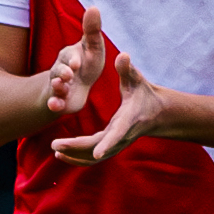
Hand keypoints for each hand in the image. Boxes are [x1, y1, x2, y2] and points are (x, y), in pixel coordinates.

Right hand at [37, 8, 112, 125]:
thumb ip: (92, 30)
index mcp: (69, 56)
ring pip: (55, 86)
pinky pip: (53, 102)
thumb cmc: (86, 64)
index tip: (77, 62)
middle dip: (63, 72)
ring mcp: (58, 85)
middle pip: (58, 70)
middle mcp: (60, 70)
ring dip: (58, 87)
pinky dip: (53, 104)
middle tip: (69, 75)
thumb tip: (93, 6)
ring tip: (62, 88)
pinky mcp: (58, 100)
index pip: (69, 55)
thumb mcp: (92, 48)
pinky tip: (55, 106)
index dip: (72, 58)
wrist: (75, 86)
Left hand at [52, 69, 180, 166]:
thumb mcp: (137, 80)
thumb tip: (123, 55)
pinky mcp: (112, 147)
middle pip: (98, 148)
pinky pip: (93, 158)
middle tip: (55, 144)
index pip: (117, 134)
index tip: (97, 153)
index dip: (108, 144)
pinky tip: (62, 155)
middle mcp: (122, 136)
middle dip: (76, 148)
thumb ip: (127, 69)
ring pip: (94, 157)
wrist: (158, 113)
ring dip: (74, 156)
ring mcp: (117, 144)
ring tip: (56, 151)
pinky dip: (78, 158)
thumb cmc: (145, 94)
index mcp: (128, 120)